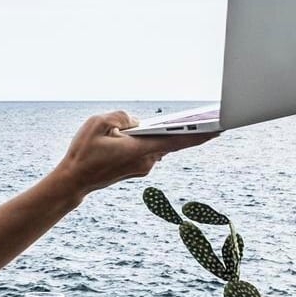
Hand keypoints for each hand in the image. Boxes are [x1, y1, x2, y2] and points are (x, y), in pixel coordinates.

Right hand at [50, 111, 216, 200]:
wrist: (74, 181)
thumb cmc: (83, 152)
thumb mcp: (97, 123)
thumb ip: (121, 116)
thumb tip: (136, 122)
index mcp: (141, 149)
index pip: (178, 140)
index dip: (201, 133)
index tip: (221, 127)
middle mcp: (147, 161)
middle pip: (171, 141)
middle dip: (185, 130)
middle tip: (209, 118)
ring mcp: (142, 167)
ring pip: (157, 145)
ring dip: (162, 134)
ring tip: (176, 121)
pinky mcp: (137, 169)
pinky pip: (149, 150)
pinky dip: (150, 141)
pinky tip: (146, 132)